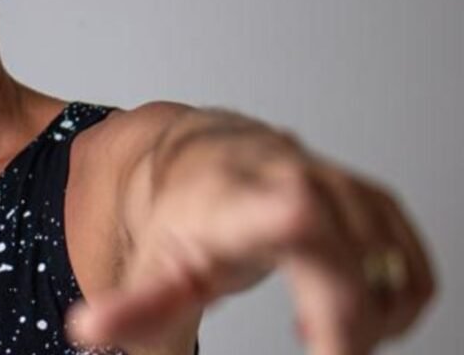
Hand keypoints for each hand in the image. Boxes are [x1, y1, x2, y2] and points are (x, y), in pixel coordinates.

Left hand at [70, 117, 434, 354]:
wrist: (180, 158)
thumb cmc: (167, 217)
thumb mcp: (142, 270)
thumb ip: (129, 310)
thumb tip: (85, 330)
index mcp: (230, 198)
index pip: (291, 211)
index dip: (326, 277)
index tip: (326, 344)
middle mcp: (288, 176)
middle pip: (355, 253)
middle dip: (350, 321)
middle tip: (317, 348)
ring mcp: (332, 180)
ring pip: (391, 259)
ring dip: (372, 316)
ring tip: (322, 334)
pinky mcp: (363, 194)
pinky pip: (408, 257)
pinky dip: (397, 298)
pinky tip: (352, 313)